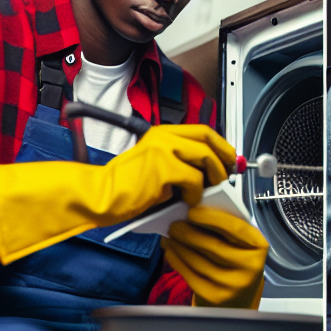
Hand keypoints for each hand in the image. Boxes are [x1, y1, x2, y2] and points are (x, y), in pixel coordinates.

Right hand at [0, 125, 235, 264]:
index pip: (200, 130)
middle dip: (224, 156)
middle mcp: (163, 136)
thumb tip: (207, 171)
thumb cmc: (123, 187)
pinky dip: (195, 193)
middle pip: (207, 138)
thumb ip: (177, 163)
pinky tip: (187, 200)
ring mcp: (163, 150)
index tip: (230, 157)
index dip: (220, 143)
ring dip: (212, 175)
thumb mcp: (153, 167)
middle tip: (229, 173)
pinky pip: (193, 179)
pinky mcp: (163, 168)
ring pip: (204, 157)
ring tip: (208, 189)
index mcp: (161, 133)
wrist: (100, 194)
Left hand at [163, 205, 269, 308]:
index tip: (192, 210)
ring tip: (170, 235)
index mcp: (258, 246)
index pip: (235, 228)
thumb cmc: (237, 257)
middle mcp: (249, 268)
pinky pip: (192, 276)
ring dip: (180, 246)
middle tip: (173, 223)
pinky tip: (170, 251)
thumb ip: (226, 226)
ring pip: (199, 261)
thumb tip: (195, 211)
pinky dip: (178, 261)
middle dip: (189, 232)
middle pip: (214, 246)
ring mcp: (233, 286)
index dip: (212, 218)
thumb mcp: (241, 241)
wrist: (240, 297)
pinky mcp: (216, 298)